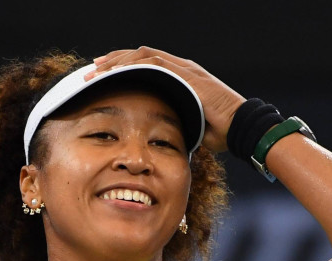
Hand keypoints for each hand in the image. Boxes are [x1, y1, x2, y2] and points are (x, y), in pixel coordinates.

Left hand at [89, 47, 244, 153]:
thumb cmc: (220, 132)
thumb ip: (173, 122)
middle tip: (91, 70)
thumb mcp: (188, 125)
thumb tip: (157, 136)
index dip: (122, 67)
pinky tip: (114, 73)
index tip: (102, 75)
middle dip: (113, 61)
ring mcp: (184, 68)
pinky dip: (131, 65)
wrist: (240, 128)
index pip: (146, 65)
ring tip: (95, 71)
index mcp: (181, 77)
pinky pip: (153, 62)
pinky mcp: (186, 73)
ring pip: (143, 55)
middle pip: (140, 55)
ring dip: (116, 62)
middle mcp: (181, 67)